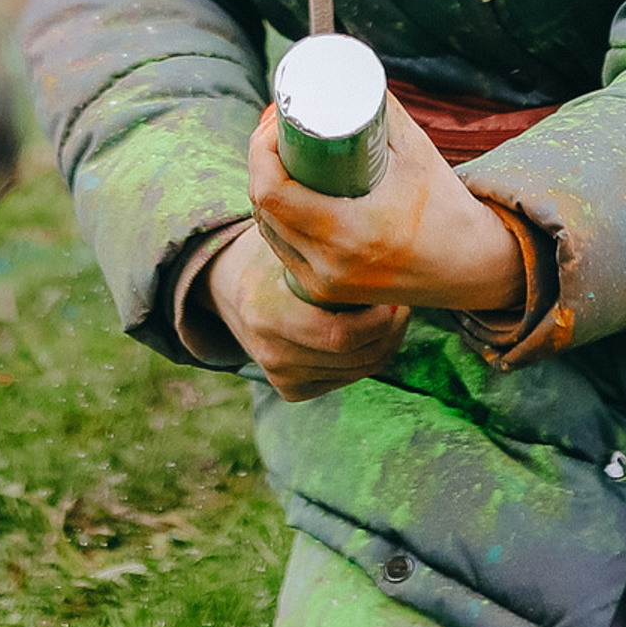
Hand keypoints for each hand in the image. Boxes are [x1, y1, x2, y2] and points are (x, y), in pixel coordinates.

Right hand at [205, 230, 408, 399]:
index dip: (379, 320)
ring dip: (384, 343)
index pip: (341, 335)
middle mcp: (271, 351)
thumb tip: (380, 237)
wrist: (225, 285)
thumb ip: (321, 246)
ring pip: (359, 370)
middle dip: (390, 330)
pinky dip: (366, 358)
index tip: (393, 293)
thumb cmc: (266, 255)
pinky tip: (369, 332)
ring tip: (390, 312)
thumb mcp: (286, 242)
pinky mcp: (289, 389)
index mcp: (267, 312)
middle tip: (400, 302)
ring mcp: (279, 374)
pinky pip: (346, 379)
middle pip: (356, 356)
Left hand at [244, 101, 525, 316]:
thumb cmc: (448, 205)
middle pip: (264, 207)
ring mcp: (327, 285)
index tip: (276, 120)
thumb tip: (348, 68)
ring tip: (278, 154)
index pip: (273, 192)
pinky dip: (276, 220)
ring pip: (268, 230)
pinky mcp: (327, 292)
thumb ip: (381, 110)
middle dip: (261, 161)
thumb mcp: (416, 150)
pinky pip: (283, 250)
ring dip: (265, 189)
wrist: (475, 267)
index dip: (261, 150)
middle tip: (276, 128)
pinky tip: (280, 194)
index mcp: (351, 234)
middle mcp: (332, 266)